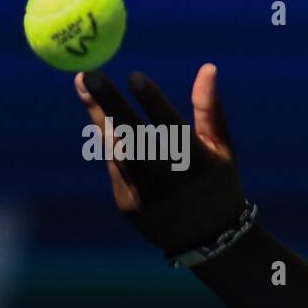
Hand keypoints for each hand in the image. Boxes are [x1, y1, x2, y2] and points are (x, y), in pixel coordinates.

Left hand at [75, 64, 248, 256]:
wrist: (209, 239)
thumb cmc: (218, 182)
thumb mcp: (223, 148)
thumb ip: (210, 109)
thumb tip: (207, 67)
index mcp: (198, 164)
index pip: (172, 128)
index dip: (152, 102)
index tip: (134, 75)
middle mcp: (170, 181)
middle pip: (133, 137)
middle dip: (108, 104)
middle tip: (87, 74)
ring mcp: (146, 196)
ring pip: (117, 150)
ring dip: (99, 117)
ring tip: (85, 86)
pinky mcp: (128, 205)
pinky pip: (116, 166)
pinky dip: (111, 143)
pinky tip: (108, 123)